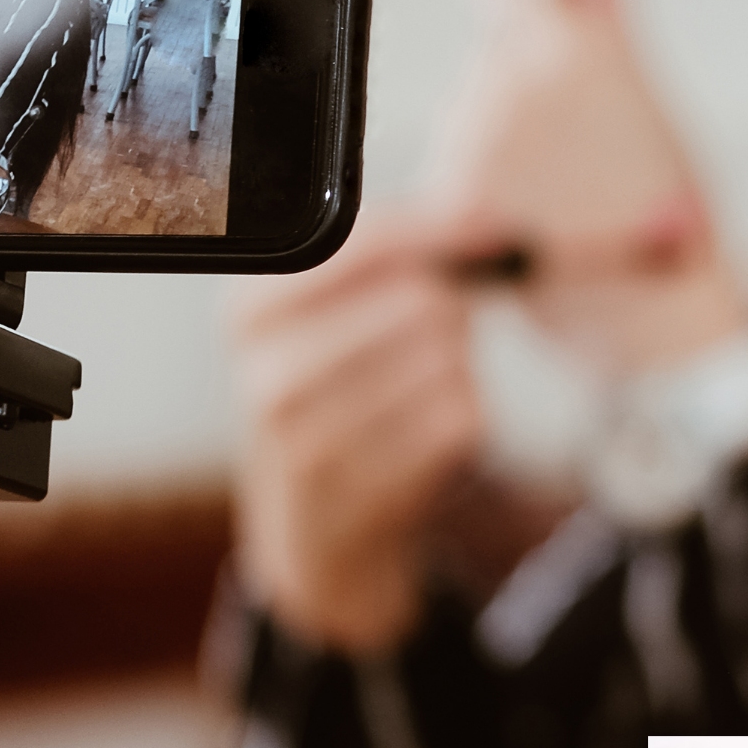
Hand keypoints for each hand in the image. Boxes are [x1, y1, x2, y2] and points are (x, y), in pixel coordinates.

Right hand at [229, 208, 492, 653]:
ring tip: (415, 390)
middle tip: (433, 334)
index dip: (446, 229)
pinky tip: (422, 436)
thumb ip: (399, 254)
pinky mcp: (361, 492)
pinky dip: (464, 418)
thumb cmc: (338, 398)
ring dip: (458, 368)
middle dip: (451, 310)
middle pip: (421, 299)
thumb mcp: (334, 318)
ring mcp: (307, 441)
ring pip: (446, 359)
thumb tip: (488, 215)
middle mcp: (265, 373)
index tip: (497, 229)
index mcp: (250, 310)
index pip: (366, 241)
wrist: (314, 532)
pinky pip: (461, 419)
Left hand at [420, 0, 746, 375]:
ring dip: (502, 141)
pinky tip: (536, 218)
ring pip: (468, 112)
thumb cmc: (676, 218)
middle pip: (489, 54)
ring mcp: (476, 141)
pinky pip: (456, 168)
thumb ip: (615, 26)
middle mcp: (515, 81)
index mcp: (574, 45)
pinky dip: (487, 189)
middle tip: (578, 143)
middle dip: (524, 86)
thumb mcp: (658, 107)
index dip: (521, 0)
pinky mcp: (450, 197)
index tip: (538, 23)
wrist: (662, 315)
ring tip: (563, 190)